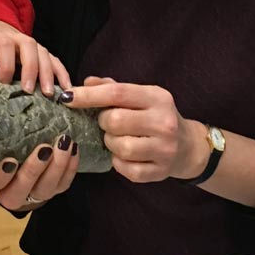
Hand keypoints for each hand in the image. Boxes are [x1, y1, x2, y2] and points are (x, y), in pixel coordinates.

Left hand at [0, 17, 70, 95]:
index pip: (4, 46)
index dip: (5, 65)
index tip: (2, 85)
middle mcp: (16, 36)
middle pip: (30, 47)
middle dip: (31, 69)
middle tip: (29, 91)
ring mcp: (30, 43)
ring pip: (44, 53)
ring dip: (49, 73)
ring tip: (50, 94)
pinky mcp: (39, 51)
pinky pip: (53, 60)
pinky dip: (61, 73)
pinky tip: (66, 88)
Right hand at [0, 132, 79, 211]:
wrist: (22, 158)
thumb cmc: (3, 144)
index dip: (0, 176)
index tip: (9, 161)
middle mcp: (11, 193)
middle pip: (20, 189)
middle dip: (33, 170)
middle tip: (44, 149)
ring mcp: (34, 194)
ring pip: (45, 188)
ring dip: (57, 166)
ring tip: (64, 144)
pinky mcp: (53, 190)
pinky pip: (63, 184)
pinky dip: (70, 167)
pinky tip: (73, 149)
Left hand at [66, 77, 206, 182]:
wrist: (187, 146)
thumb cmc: (155, 117)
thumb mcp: (141, 96)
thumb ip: (112, 88)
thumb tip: (85, 83)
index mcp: (158, 97)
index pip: (117, 93)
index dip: (89, 96)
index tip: (67, 97)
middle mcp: (164, 122)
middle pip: (115, 121)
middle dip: (103, 122)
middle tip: (108, 123)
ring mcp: (164, 149)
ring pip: (119, 147)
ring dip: (110, 143)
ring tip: (118, 139)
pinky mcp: (160, 171)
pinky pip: (125, 168)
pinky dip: (118, 162)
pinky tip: (125, 155)